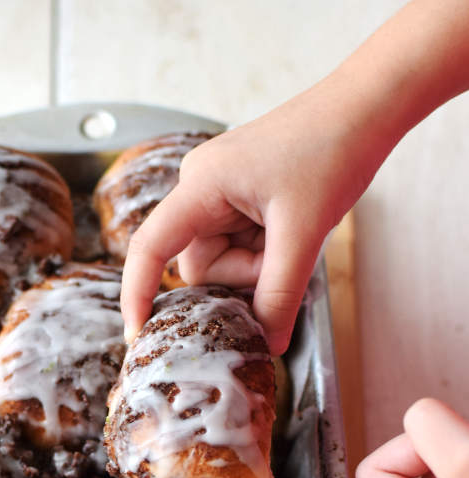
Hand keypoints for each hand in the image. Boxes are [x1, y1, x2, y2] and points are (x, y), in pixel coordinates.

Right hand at [120, 85, 380, 354]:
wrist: (364, 109)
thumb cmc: (332, 150)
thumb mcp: (305, 234)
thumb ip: (280, 294)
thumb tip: (266, 345)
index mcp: (201, 185)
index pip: (150, 248)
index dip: (138, 294)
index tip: (136, 334)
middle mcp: (199, 188)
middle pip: (200, 266)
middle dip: (243, 275)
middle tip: (286, 252)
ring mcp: (217, 193)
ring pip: (222, 261)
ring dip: (258, 265)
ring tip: (293, 234)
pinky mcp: (236, 199)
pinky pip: (237, 246)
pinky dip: (264, 252)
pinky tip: (288, 229)